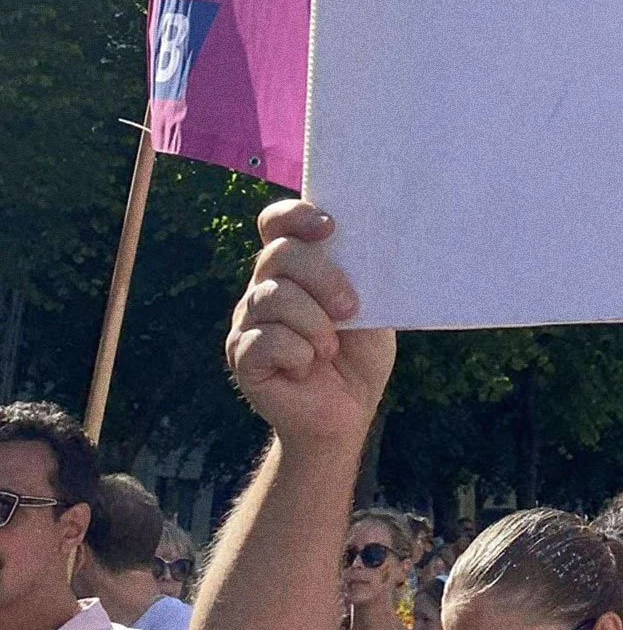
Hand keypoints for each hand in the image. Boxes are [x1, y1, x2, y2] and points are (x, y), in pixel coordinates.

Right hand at [227, 201, 394, 453]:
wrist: (346, 414)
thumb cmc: (359, 357)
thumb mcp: (373, 312)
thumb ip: (363, 280)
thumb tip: (369, 249)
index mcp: (295, 268)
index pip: (277, 223)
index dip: (296, 215)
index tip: (329, 226)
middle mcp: (266, 287)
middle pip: (280, 254)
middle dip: (322, 277)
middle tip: (350, 308)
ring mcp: (248, 320)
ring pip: (273, 297)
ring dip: (314, 323)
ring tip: (330, 348)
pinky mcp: (241, 355)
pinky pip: (263, 339)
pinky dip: (296, 353)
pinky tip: (307, 368)